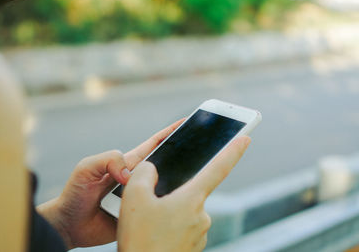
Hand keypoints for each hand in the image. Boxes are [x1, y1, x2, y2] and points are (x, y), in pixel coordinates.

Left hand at [37, 119, 184, 248]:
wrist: (69, 225)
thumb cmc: (75, 193)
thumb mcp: (86, 168)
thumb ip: (107, 160)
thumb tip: (129, 174)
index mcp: (128, 164)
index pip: (154, 144)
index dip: (170, 132)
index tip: (187, 122)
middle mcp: (137, 179)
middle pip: (165, 165)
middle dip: (183, 156)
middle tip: (202, 150)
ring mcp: (140, 197)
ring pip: (165, 188)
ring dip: (179, 184)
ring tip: (196, 178)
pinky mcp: (140, 215)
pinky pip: (158, 210)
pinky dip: (169, 207)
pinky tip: (180, 206)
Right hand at [118, 136, 250, 251]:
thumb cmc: (140, 240)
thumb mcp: (133, 198)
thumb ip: (143, 173)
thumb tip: (151, 169)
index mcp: (192, 199)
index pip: (218, 168)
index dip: (233, 150)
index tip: (246, 138)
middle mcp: (202, 215)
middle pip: (189, 191)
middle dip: (172, 193)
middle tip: (149, 206)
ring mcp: (199, 233)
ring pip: (183, 210)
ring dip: (168, 211)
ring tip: (148, 225)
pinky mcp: (193, 246)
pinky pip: (182, 226)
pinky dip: (170, 226)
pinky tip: (154, 234)